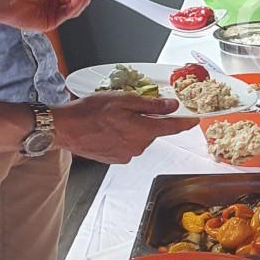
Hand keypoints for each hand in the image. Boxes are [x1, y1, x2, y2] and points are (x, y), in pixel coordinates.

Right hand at [52, 93, 198, 163]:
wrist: (65, 128)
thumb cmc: (90, 112)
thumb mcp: (124, 100)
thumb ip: (151, 105)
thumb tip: (172, 106)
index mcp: (143, 131)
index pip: (173, 128)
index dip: (186, 122)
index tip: (195, 119)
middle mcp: (138, 146)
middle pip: (153, 131)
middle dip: (148, 120)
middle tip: (129, 108)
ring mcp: (127, 155)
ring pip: (139, 138)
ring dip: (133, 128)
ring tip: (112, 118)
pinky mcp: (116, 159)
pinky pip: (127, 145)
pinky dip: (123, 136)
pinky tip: (108, 129)